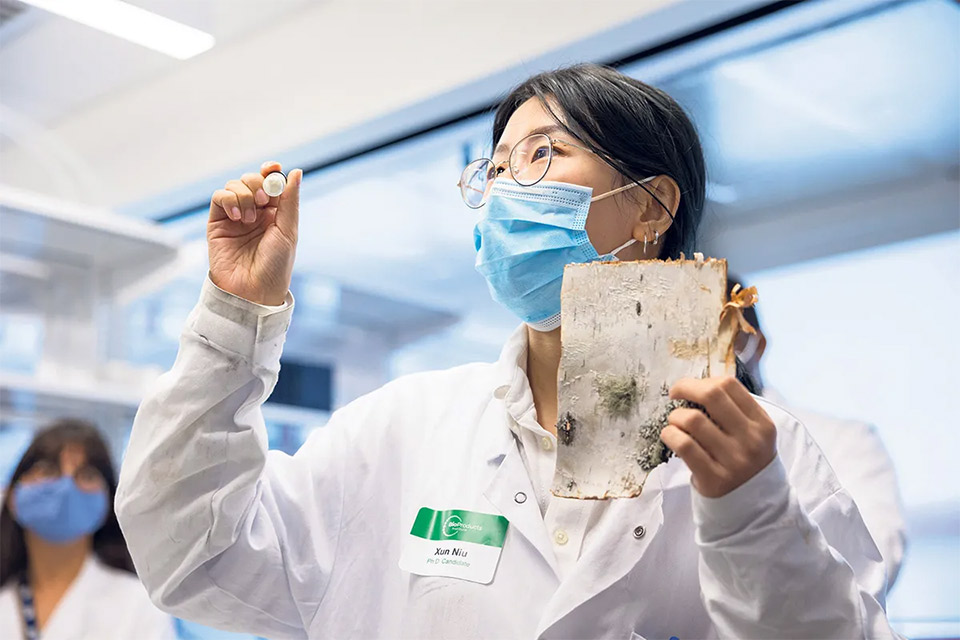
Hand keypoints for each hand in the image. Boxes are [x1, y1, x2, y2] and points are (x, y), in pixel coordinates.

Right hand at [207, 161, 303, 304]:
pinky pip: (219, 197)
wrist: (252, 291)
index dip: (271, 171)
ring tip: (249, 219)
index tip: (272, 168)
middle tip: (263, 200)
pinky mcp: (217, 222)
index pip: (271, 182)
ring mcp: (235, 216)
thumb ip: (289, 201)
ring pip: (234, 185)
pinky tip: (237, 217)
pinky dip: (228, 200)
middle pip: (251, 179)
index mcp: (276, 213)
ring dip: (243, 195)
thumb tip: (296, 171)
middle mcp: (255, 212)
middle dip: (257, 183)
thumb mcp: (288, 231)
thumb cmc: (275, 266)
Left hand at [661, 376, 776, 497]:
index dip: (702, 380)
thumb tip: (697, 384)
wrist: (755, 508)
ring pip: (692, 420)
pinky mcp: (714, 478)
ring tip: (676, 423)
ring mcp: (733, 460)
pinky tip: (671, 436)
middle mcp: (750, 440)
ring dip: (675, 417)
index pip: (729, 385)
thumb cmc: (746, 461)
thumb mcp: (753, 434)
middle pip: (711, 396)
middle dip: (685, 388)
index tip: (689, 387)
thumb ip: (733, 410)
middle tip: (674, 394)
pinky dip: (670, 435)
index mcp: (762, 424)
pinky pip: (684, 445)